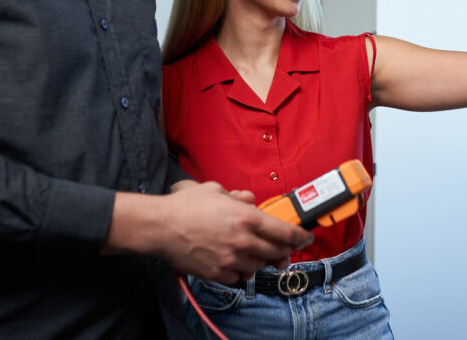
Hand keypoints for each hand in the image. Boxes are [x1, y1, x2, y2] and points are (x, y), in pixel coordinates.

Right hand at [104, 182, 311, 283]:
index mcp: (246, 218)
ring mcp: (231, 259)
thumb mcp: (216, 190)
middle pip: (276, 252)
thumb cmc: (185, 206)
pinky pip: (239, 276)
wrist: (160, 227)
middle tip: (282, 247)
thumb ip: (238, 196)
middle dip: (282, 250)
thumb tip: (250, 199)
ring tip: (252, 251)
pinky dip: (240, 269)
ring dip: (260, 259)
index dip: (300, 236)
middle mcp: (243, 241)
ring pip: (258, 265)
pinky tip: (234, 260)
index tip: (305, 237)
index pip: (285, 232)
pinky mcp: (218, 273)